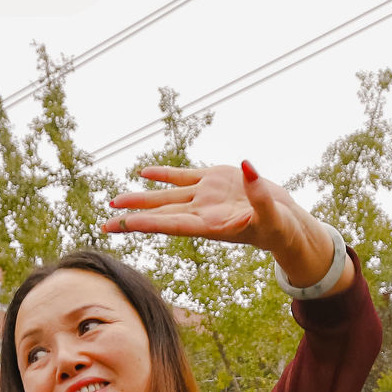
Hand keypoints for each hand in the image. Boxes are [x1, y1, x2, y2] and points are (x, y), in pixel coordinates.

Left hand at [104, 162, 349, 296]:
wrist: (286, 222)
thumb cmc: (280, 226)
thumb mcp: (272, 211)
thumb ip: (260, 193)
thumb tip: (248, 166)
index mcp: (211, 225)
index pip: (173, 224)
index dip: (148, 223)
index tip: (124, 224)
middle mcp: (202, 213)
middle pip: (161, 215)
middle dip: (133, 219)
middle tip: (105, 223)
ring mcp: (205, 197)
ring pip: (166, 197)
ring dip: (141, 200)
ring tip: (115, 203)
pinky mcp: (213, 181)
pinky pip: (183, 178)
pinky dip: (163, 175)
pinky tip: (144, 172)